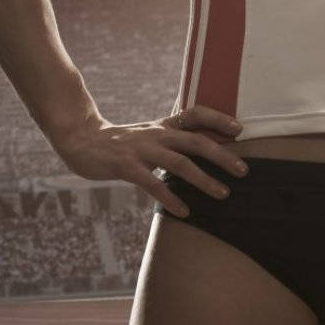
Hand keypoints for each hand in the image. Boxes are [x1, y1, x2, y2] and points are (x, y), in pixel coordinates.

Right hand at [52, 105, 248, 218]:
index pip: (194, 114)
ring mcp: (141, 149)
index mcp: (163, 126)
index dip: (217, 118)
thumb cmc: (119, 143)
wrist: (80, 140)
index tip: (239, 129)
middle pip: (195, 140)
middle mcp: (156, 134)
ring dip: (204, 179)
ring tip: (223, 194)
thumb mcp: (148, 136)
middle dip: (222, 155)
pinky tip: (184, 211)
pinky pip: (152, 183)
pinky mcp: (126, 166)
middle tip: (244, 170)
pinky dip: (170, 197)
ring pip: (179, 163)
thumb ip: (171, 141)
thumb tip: (202, 152)